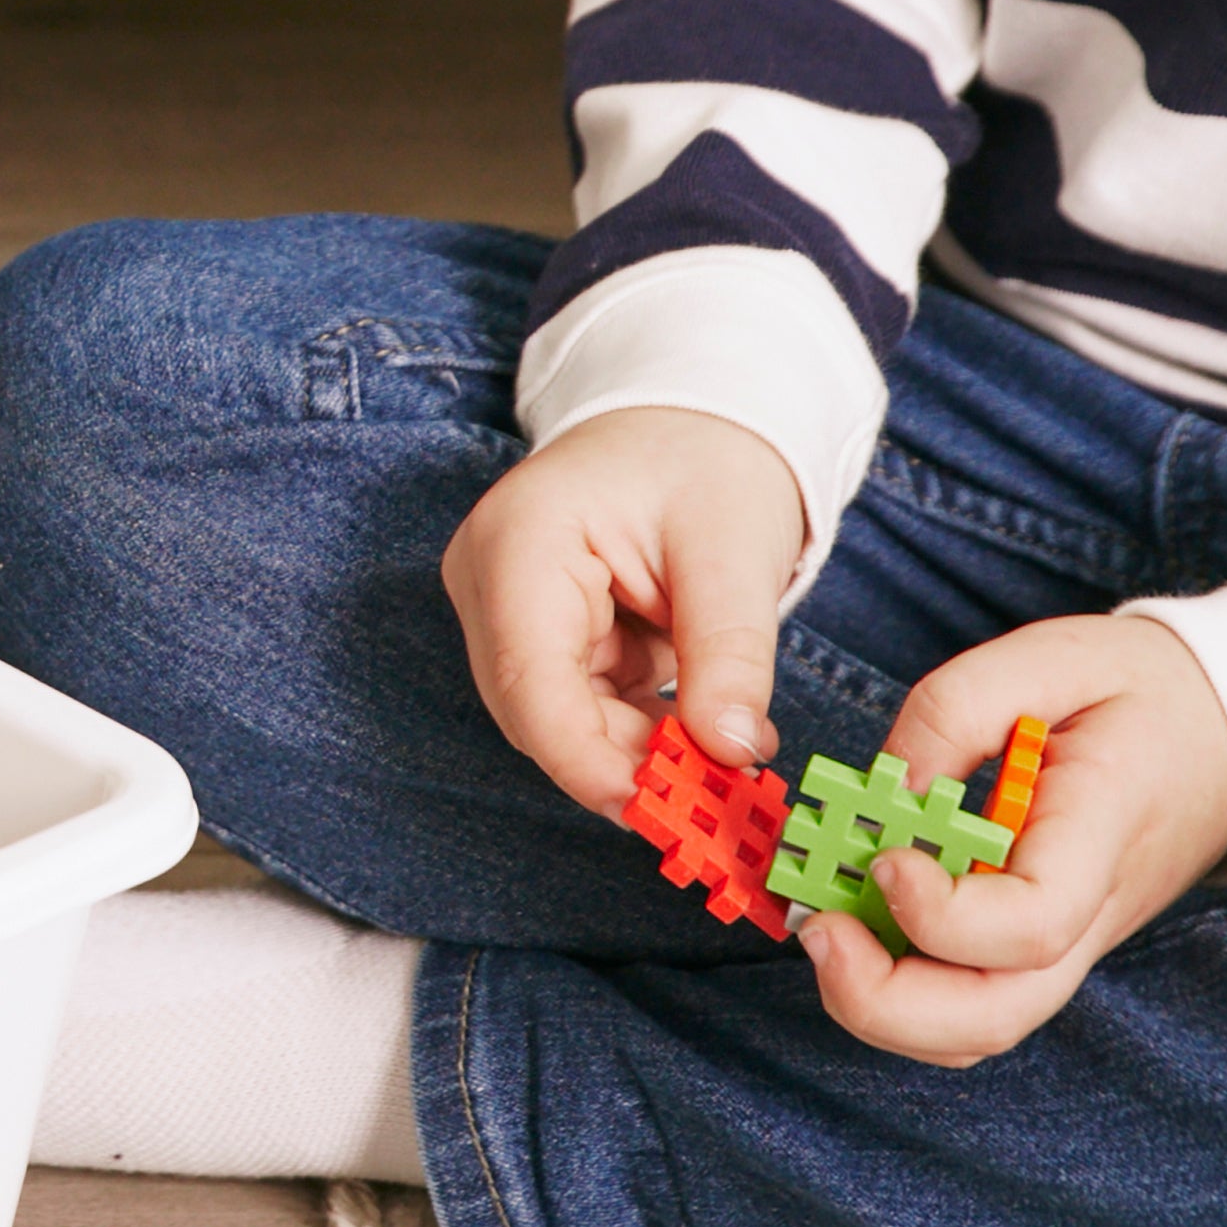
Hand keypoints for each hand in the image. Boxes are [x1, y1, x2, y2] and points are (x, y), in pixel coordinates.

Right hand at [441, 405, 806, 817]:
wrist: (700, 415)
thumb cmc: (710, 457)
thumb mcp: (735, 550)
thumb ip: (730, 654)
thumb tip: (730, 753)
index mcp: (519, 540)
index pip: (531, 681)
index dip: (587, 761)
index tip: (658, 811)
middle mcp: (491, 579)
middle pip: (538, 713)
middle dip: (626, 763)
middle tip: (719, 801)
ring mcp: (509, 609)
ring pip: (561, 722)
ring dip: (641, 752)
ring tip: (731, 761)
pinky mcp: (543, 633)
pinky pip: (583, 707)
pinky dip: (642, 731)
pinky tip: (707, 732)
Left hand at [802, 615, 1226, 1066]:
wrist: (1219, 737)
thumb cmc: (1137, 695)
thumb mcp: (1052, 656)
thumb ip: (956, 710)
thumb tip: (884, 787)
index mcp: (1101, 839)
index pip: (1031, 926)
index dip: (943, 916)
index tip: (886, 856)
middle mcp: (1085, 919)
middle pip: (991, 1018)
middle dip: (883, 1000)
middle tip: (818, 927)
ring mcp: (1064, 948)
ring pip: (974, 1033)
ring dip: (881, 1009)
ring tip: (826, 927)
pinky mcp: (1037, 952)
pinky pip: (968, 1010)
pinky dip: (899, 996)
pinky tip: (859, 926)